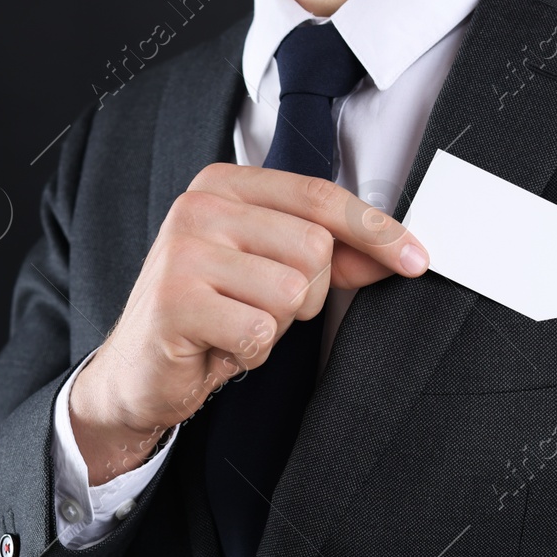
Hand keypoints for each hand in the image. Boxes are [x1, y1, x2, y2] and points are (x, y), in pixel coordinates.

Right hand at [68, 162, 429, 485]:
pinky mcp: (175, 303)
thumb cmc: (210, 315)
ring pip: (290, 292)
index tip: (418, 259)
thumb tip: (402, 252)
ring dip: (276, 326)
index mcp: (222, 185)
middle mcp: (198, 207)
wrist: (138, 371)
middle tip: (258, 308)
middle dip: (305, 295)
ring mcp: (182, 253)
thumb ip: (331, 254)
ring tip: (235, 326)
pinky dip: (251, 353)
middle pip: (313, 247)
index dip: (376, 229)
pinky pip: (260, 332)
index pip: (319, 197)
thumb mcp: (270, 271)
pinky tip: (218, 347)